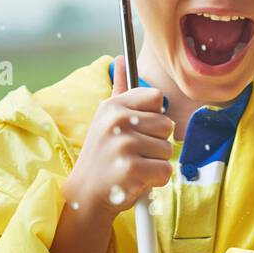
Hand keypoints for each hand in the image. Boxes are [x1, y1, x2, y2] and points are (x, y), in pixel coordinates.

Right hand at [63, 54, 175, 217]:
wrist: (86, 194)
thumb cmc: (102, 154)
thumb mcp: (106, 118)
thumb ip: (120, 88)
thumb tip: (122, 58)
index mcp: (113, 106)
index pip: (156, 98)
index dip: (153, 116)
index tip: (139, 127)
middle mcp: (117, 121)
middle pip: (166, 125)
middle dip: (155, 142)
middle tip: (133, 152)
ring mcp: (124, 145)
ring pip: (167, 149)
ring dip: (154, 162)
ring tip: (132, 166)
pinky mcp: (132, 169)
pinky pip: (165, 170)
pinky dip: (156, 180)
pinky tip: (136, 180)